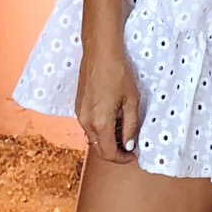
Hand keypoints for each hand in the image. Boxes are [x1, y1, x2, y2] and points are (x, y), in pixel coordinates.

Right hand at [76, 47, 140, 162]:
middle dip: (115, 152)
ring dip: (108, 140)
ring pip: (94, 138)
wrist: (100, 52)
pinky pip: (89, 126)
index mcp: (100, 123)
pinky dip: (101, 130)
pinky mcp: (78, 107)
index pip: (109, 153)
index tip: (134, 155)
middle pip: (99, 149)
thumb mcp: (131, 101)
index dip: (123, 159)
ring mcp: (80, 114)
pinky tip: (113, 119)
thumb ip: (130, 126)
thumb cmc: (118, 73)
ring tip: (124, 130)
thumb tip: (129, 145)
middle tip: (131, 147)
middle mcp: (86, 122)